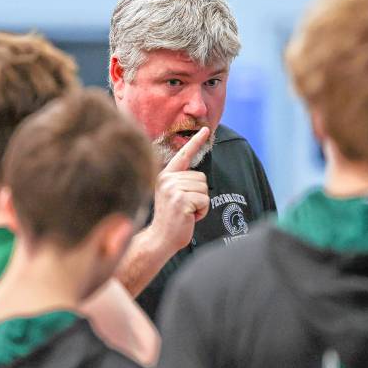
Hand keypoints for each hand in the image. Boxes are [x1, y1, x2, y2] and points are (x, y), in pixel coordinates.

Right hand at [149, 127, 210, 252]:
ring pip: (204, 189)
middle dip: (199, 195)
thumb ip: (180, 182)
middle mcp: (167, 179)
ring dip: (201, 204)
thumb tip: (197, 177)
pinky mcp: (181, 200)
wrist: (160, 239)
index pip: (184, 155)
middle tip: (185, 207)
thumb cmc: (170, 218)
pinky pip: (205, 200)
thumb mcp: (171, 195)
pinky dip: (202, 211)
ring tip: (186, 212)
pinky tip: (189, 217)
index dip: (196, 141)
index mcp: (165, 175)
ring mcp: (173, 189)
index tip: (207, 129)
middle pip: (201, 178)